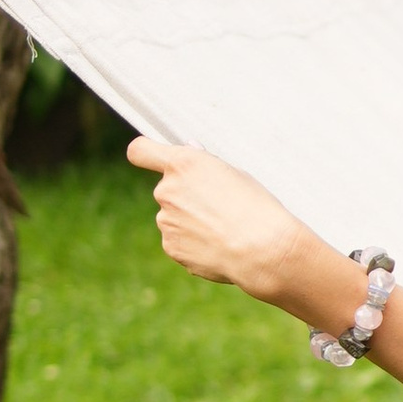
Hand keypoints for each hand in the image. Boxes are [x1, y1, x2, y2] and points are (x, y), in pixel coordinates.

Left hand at [126, 137, 325, 307]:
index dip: (145, 153)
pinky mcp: (171, 247)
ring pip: (173, 217)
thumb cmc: (256, 207)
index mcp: (182, 164)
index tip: (154, 158)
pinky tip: (219, 246)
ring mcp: (166, 221)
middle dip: (186, 196)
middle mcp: (166, 190)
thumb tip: (190, 151)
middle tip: (218, 207)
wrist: (262, 250)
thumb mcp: (235, 174)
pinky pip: (179, 240)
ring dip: (191, 221)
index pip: (140, 151)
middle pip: (167, 189)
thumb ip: (204, 164)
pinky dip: (194, 243)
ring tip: (223, 230)